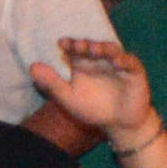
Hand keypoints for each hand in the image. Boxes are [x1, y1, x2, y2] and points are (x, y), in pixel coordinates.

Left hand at [31, 35, 156, 147]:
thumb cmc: (93, 108)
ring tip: (95, 49)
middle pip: (92, 47)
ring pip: (112, 51)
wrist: (119, 124)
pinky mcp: (134, 72)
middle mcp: (100, 60)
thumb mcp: (69, 97)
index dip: (69, 45)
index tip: (61, 43)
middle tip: (78, 45)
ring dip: (104, 48)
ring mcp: (118, 64)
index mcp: (83, 64)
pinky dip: (125, 61)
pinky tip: (117, 62)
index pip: (75, 50)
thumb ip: (52, 83)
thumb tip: (32, 66)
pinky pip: (130, 63)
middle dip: (86, 45)